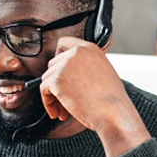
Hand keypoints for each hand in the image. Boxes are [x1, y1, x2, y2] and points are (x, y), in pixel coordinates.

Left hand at [39, 37, 150, 156]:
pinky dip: (48, 103)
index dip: (58, 57)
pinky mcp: (56, 79)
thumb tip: (66, 74)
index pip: (64, 43)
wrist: (113, 113)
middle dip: (56, 83)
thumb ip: (84, 67)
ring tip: (63, 110)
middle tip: (63, 100)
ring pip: (47, 78)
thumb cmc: (111, 100)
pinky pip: (43, 90)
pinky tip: (58, 113)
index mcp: (89, 48)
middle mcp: (76, 52)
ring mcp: (65, 65)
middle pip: (52, 64)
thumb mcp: (102, 72)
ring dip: (53, 96)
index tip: (60, 72)